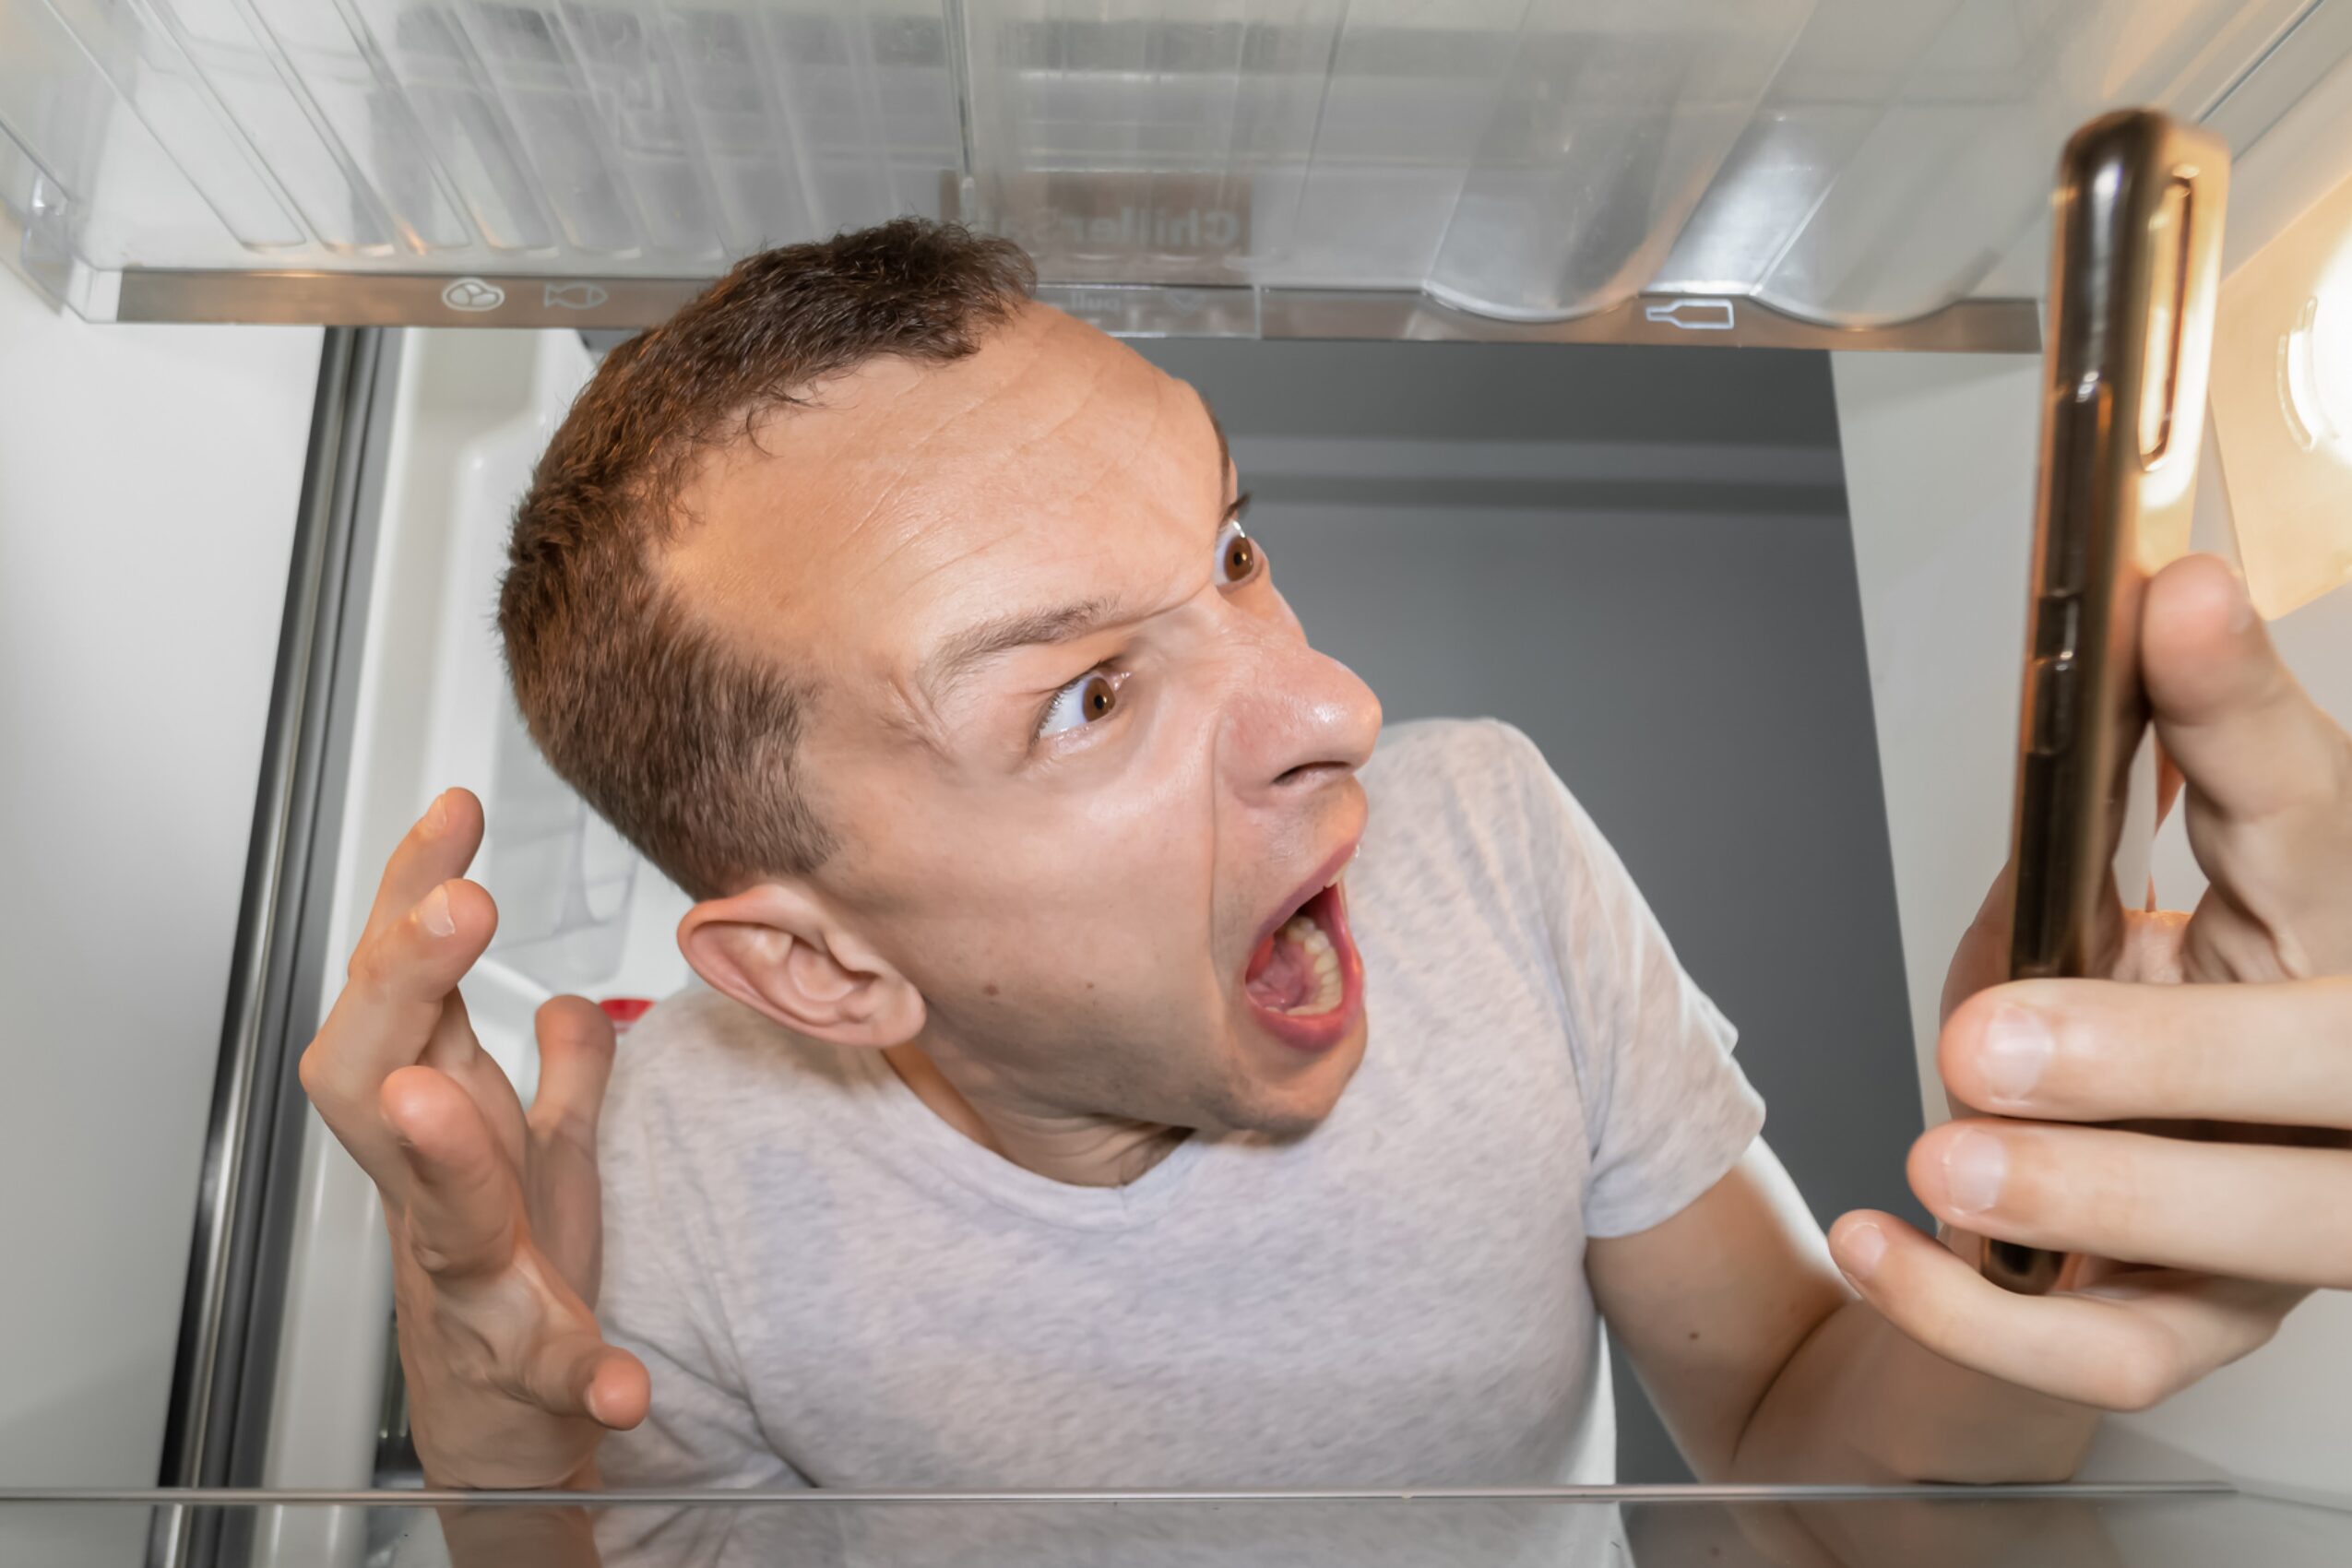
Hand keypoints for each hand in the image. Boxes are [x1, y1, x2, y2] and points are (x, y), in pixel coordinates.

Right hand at [298, 789, 648, 1486]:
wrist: (508, 1433)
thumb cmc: (513, 1272)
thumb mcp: (550, 1152)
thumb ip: (559, 1070)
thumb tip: (571, 996)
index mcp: (441, 1121)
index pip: (405, 989)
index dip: (412, 898)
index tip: (453, 812)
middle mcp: (432, 1190)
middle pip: (373, 1071)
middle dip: (404, 986)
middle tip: (453, 907)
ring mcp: (468, 1282)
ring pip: (435, 1211)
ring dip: (439, 1149)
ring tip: (433, 1093)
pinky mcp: (520, 1373)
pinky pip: (545, 1369)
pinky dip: (580, 1370)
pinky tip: (619, 1381)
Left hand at [1827, 553, 2351, 1411]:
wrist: (2086, 1189)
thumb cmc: (2101, 1019)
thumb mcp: (2092, 883)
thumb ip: (2122, 768)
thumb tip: (2136, 611)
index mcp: (2326, 930)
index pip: (2311, 815)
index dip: (2242, 714)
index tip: (2173, 606)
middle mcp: (2346, 1082)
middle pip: (2335, 1062)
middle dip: (2167, 1053)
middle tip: (1987, 1038)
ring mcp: (2298, 1215)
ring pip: (2268, 1230)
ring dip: (2096, 1200)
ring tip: (1943, 1159)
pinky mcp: (2210, 1320)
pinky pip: (2122, 1351)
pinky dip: (1987, 1313)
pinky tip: (1883, 1246)